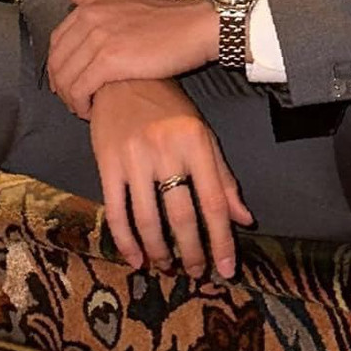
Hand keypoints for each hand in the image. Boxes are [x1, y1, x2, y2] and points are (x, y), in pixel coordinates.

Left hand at [47, 0, 219, 119]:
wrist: (196, 25)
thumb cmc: (171, 14)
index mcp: (93, 4)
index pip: (58, 39)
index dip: (57, 64)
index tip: (65, 80)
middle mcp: (89, 17)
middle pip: (57, 60)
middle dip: (60, 84)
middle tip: (71, 100)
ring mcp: (97, 38)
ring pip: (66, 77)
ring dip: (69, 98)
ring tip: (81, 109)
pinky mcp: (109, 61)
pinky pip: (80, 89)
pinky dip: (80, 104)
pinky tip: (90, 112)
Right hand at [89, 78, 254, 278]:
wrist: (121, 77)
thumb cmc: (167, 107)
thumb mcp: (201, 133)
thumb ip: (222, 177)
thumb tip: (244, 219)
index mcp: (196, 142)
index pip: (214, 201)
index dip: (221, 240)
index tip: (226, 269)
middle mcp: (166, 150)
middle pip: (182, 215)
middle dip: (191, 252)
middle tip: (197, 273)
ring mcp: (134, 157)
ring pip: (149, 219)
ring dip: (159, 251)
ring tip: (168, 267)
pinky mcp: (107, 163)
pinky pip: (116, 211)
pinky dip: (126, 241)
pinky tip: (136, 259)